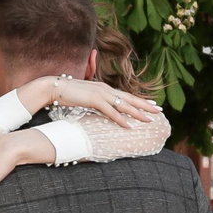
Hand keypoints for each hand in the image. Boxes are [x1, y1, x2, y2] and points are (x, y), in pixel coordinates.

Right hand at [28, 75, 161, 130]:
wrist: (54, 87)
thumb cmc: (68, 93)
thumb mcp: (85, 97)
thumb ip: (94, 101)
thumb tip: (100, 108)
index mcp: (104, 88)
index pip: (126, 95)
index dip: (140, 100)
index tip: (152, 104)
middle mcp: (105, 89)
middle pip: (130, 98)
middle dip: (145, 105)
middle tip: (159, 110)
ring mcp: (101, 93)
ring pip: (124, 105)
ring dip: (138, 113)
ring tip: (149, 119)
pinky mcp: (94, 100)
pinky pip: (111, 111)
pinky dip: (121, 119)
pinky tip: (129, 126)